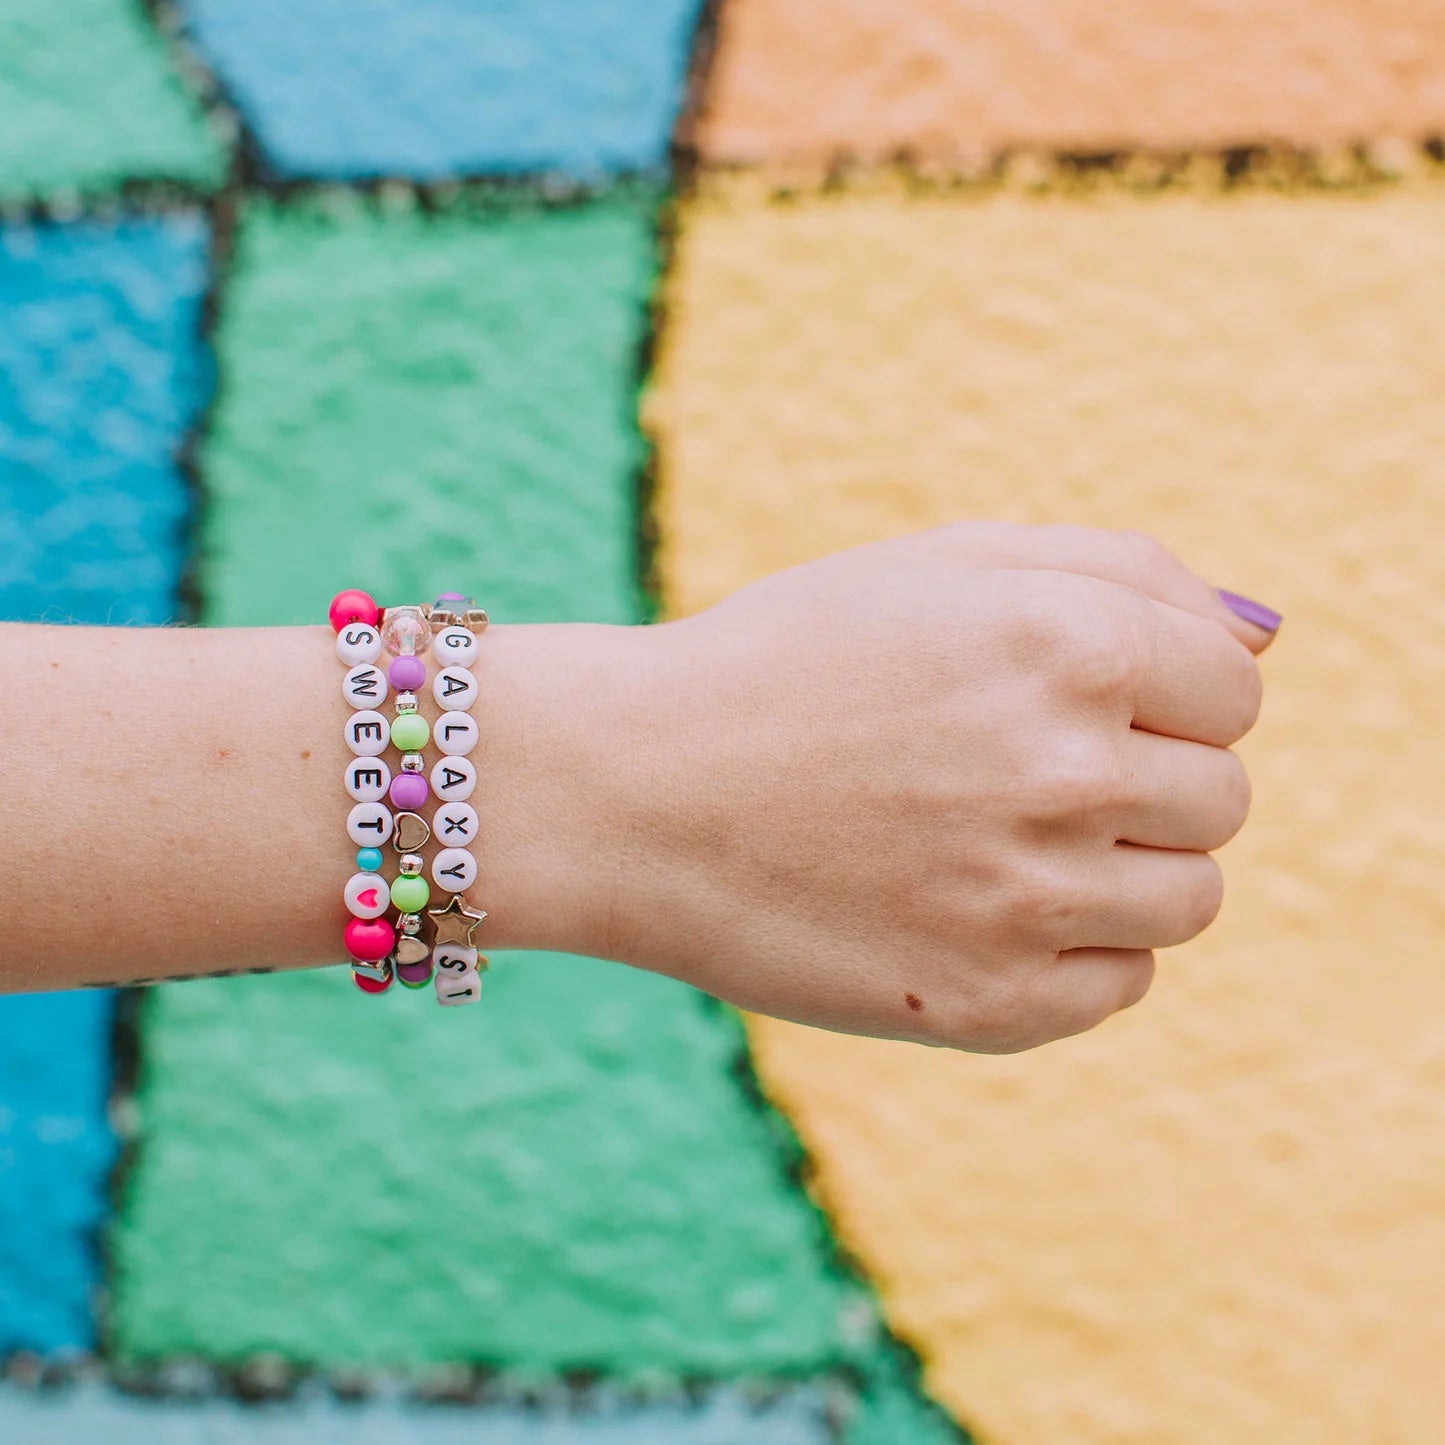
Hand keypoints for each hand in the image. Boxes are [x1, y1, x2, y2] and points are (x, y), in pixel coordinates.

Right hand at [533, 524, 1266, 1051]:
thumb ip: (1122, 572)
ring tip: (997, 840)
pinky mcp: (989, 1007)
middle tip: (1012, 771)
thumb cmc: (791, 661)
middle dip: (1140, 776)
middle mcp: (1065, 772)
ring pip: (1188, 897)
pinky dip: (1073, 948)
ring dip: (1120, 864)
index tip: (1065, 701)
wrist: (634, 791)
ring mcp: (1029, 901)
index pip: (1233, 690)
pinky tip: (974, 907)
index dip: (1156, 691)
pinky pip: (1121, 983)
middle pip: (1222, 796)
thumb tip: (1262, 636)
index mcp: (1067, 643)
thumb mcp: (942, 566)